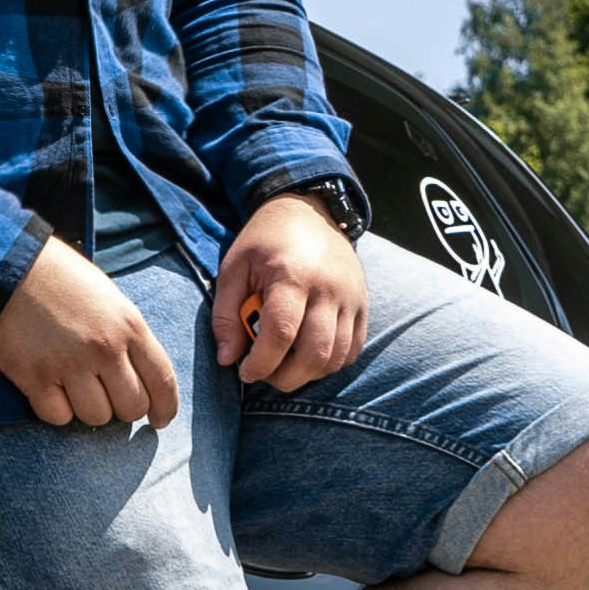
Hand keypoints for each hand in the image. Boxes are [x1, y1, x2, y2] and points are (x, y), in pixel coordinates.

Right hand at [0, 238, 181, 428]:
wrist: (8, 266)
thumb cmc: (61, 279)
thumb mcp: (110, 299)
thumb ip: (128, 337)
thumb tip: (140, 380)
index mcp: (129, 325)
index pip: (162, 381)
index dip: (165, 408)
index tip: (159, 419)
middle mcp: (104, 348)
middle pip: (131, 408)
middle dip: (122, 408)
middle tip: (107, 395)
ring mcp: (69, 364)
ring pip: (97, 417)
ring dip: (89, 409)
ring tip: (76, 388)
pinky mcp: (34, 377)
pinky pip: (58, 417)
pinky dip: (57, 410)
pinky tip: (52, 390)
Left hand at [213, 195, 368, 395]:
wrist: (309, 211)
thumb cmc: (265, 241)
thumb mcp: (233, 268)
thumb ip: (225, 315)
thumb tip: (228, 359)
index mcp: (291, 275)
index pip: (281, 334)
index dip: (261, 363)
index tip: (245, 372)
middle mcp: (328, 288)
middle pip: (314, 353)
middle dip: (285, 378)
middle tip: (264, 375)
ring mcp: (351, 298)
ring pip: (336, 357)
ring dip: (308, 374)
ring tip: (284, 364)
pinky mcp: (363, 305)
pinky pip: (353, 350)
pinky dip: (330, 363)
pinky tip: (307, 355)